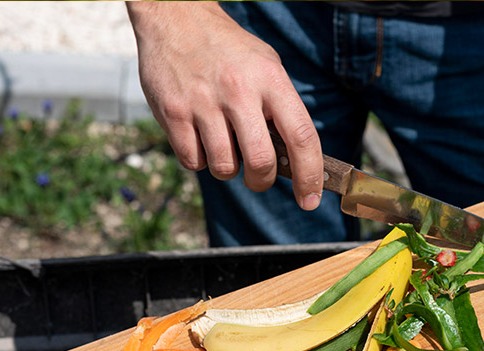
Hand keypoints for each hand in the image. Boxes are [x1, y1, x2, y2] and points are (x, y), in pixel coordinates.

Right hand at [126, 2, 323, 209]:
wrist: (177, 17)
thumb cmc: (229, 51)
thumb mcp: (267, 68)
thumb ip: (281, 110)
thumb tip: (295, 163)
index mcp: (270, 79)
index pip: (301, 137)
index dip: (310, 175)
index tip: (310, 200)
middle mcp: (238, 90)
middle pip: (261, 162)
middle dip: (261, 180)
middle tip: (258, 176)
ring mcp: (202, 102)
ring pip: (224, 168)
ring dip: (228, 168)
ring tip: (224, 143)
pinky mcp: (172, 112)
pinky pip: (193, 161)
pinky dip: (199, 159)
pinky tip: (200, 136)